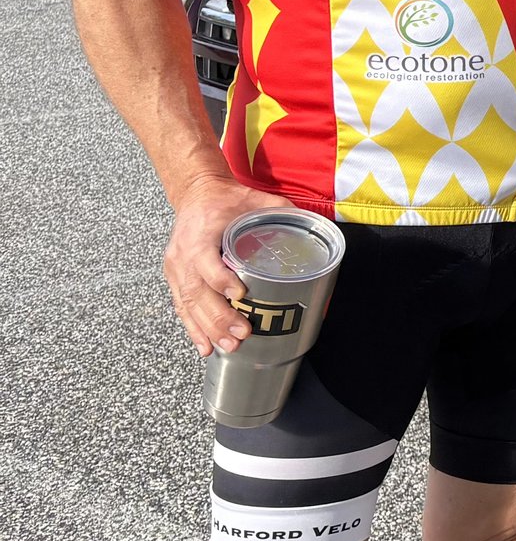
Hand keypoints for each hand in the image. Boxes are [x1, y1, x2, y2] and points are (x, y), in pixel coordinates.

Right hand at [164, 174, 287, 355]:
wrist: (196, 193)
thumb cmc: (226, 199)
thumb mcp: (256, 198)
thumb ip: (282, 211)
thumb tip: (316, 226)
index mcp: (201, 234)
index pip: (206, 261)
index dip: (221, 279)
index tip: (240, 293)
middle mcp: (183, 254)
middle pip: (197, 291)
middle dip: (220, 317)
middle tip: (242, 334)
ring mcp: (176, 269)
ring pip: (188, 304)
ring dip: (208, 329)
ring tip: (228, 346)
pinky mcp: (175, 279)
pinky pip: (182, 307)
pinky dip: (193, 329)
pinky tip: (205, 347)